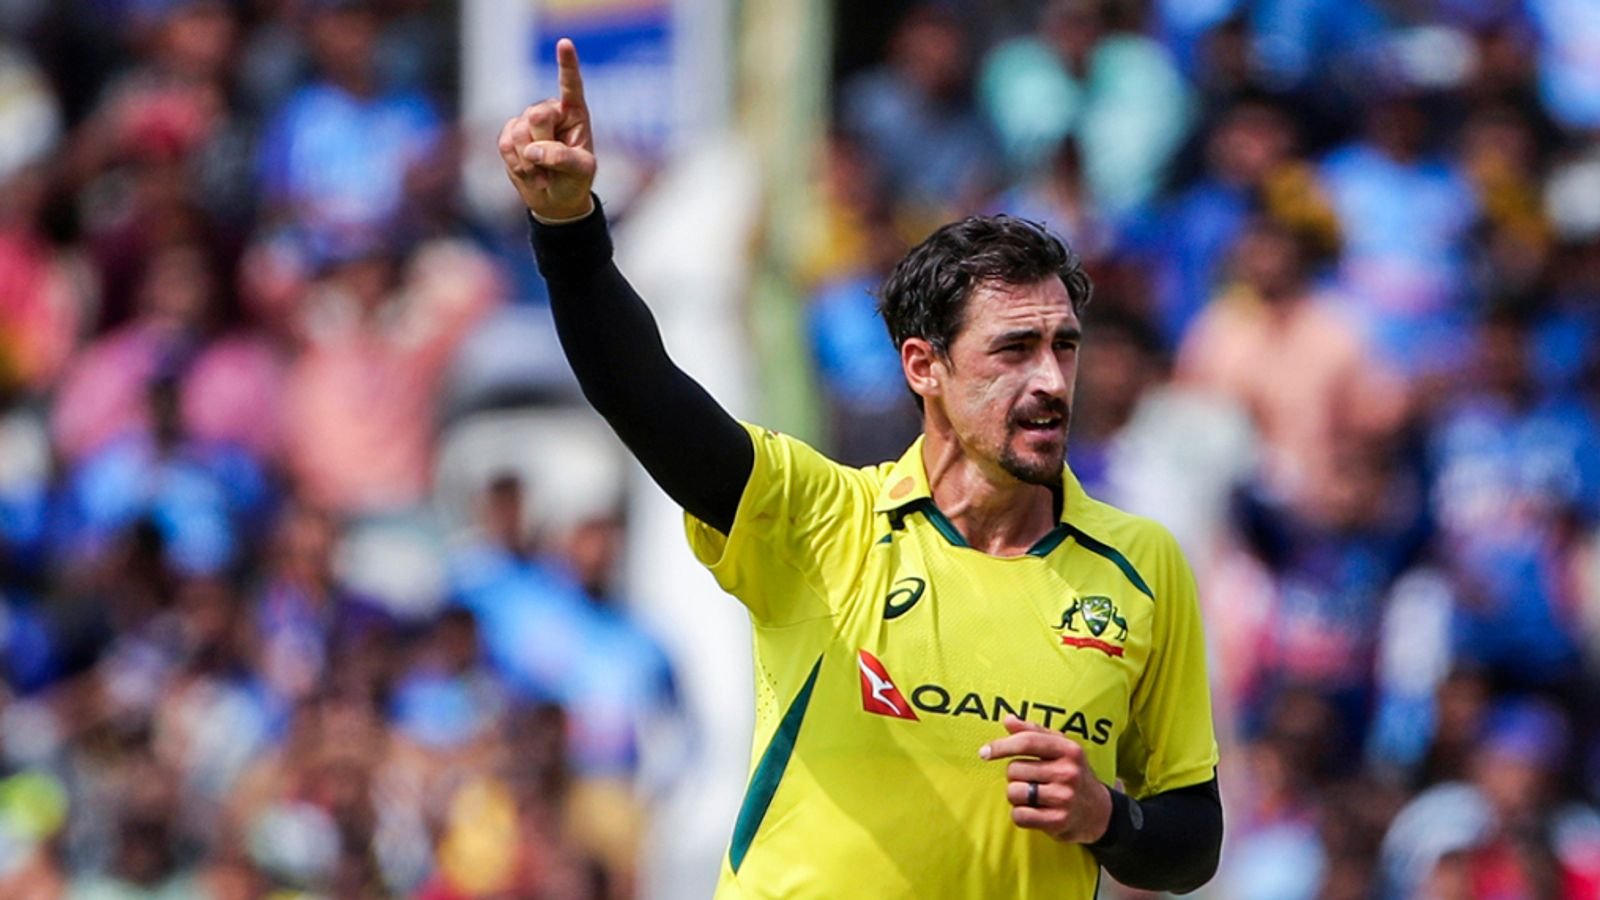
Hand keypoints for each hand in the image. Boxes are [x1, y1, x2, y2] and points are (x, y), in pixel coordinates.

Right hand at [498, 38, 596, 219]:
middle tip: (552, 164)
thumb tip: (534, 150)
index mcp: (575, 113)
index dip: (566, 64)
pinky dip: (517, 164)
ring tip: (543, 172)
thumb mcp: (580, 171)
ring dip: (530, 161)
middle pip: (537, 116)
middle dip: (543, 145)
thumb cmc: (575, 180)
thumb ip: (562, 157)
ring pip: (519, 132)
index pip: (571, 85)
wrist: (554, 199)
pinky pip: (505, 144)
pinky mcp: (510, 134)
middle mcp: (550, 111)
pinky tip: (529, 171)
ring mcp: (527, 121)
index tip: (565, 43)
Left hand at [980, 715, 1111, 843]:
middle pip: (1014, 769)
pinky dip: (1020, 814)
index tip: (985, 752)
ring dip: (1016, 796)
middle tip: (1031, 780)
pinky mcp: (1058, 821)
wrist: (1098, 812)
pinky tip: (1034, 811)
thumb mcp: (1060, 748)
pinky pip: (1019, 815)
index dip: (1000, 746)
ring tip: (1033, 796)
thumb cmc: (1071, 774)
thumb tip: (1008, 720)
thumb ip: (1033, 731)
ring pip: (1014, 792)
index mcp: (1068, 749)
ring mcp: (1064, 797)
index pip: (1027, 742)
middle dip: (1015, 776)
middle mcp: (1068, 772)